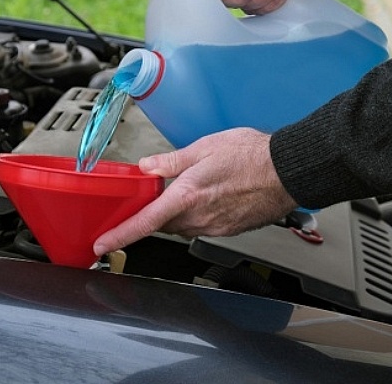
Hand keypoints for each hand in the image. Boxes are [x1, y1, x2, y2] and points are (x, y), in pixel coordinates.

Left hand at [93, 128, 297, 255]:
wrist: (289, 171)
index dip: (120, 235)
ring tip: (187, 190)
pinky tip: (208, 197)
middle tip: (152, 196)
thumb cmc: (253, 155)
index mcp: (187, 196)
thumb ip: (171, 161)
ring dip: (176, 213)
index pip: (144, 222)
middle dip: (153, 214)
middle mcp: (199, 217)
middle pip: (162, 225)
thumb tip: (147, 166)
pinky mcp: (228, 230)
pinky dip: (196, 215)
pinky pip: (202, 227)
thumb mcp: (205, 147)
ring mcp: (215, 226)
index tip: (102, 244)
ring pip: (182, 226)